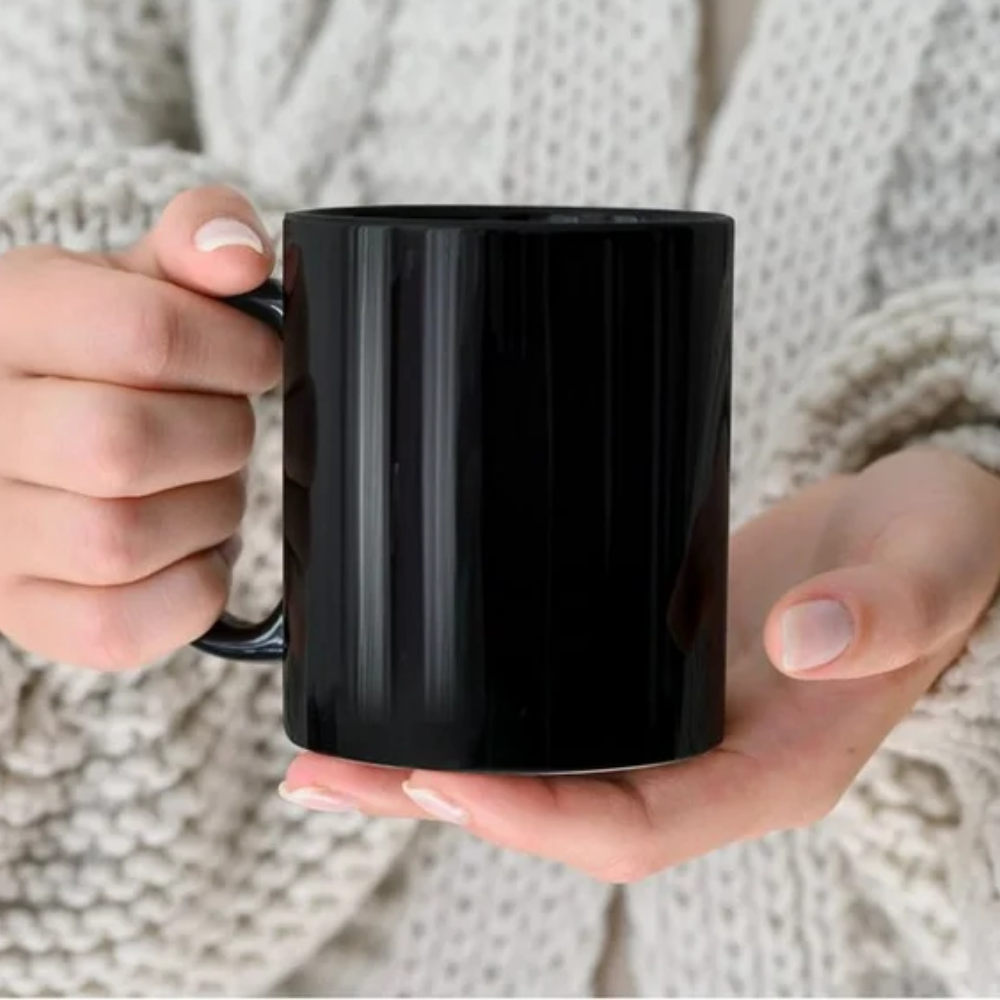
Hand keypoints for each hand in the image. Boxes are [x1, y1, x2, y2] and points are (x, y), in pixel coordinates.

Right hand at [0, 186, 280, 668]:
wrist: (24, 435)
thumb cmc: (93, 355)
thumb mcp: (138, 277)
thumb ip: (198, 241)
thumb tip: (239, 257)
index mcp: (7, 321)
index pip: (143, 334)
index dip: (234, 351)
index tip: (255, 358)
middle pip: (126, 445)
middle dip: (216, 434)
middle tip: (222, 423)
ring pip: (122, 540)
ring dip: (204, 510)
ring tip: (197, 481)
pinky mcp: (23, 611)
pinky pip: (122, 626)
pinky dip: (188, 588)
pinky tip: (185, 544)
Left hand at [281, 448, 999, 881]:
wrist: (922, 540)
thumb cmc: (940, 556)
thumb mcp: (934, 562)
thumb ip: (888, 607)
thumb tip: (804, 637)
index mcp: (775, 764)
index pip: (638, 824)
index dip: (536, 817)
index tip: (440, 779)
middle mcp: (711, 761)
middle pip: (557, 813)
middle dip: (439, 803)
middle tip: (326, 780)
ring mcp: (672, 723)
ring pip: (538, 772)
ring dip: (430, 770)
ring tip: (327, 756)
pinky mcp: (643, 677)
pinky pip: (547, 719)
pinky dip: (474, 719)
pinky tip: (410, 698)